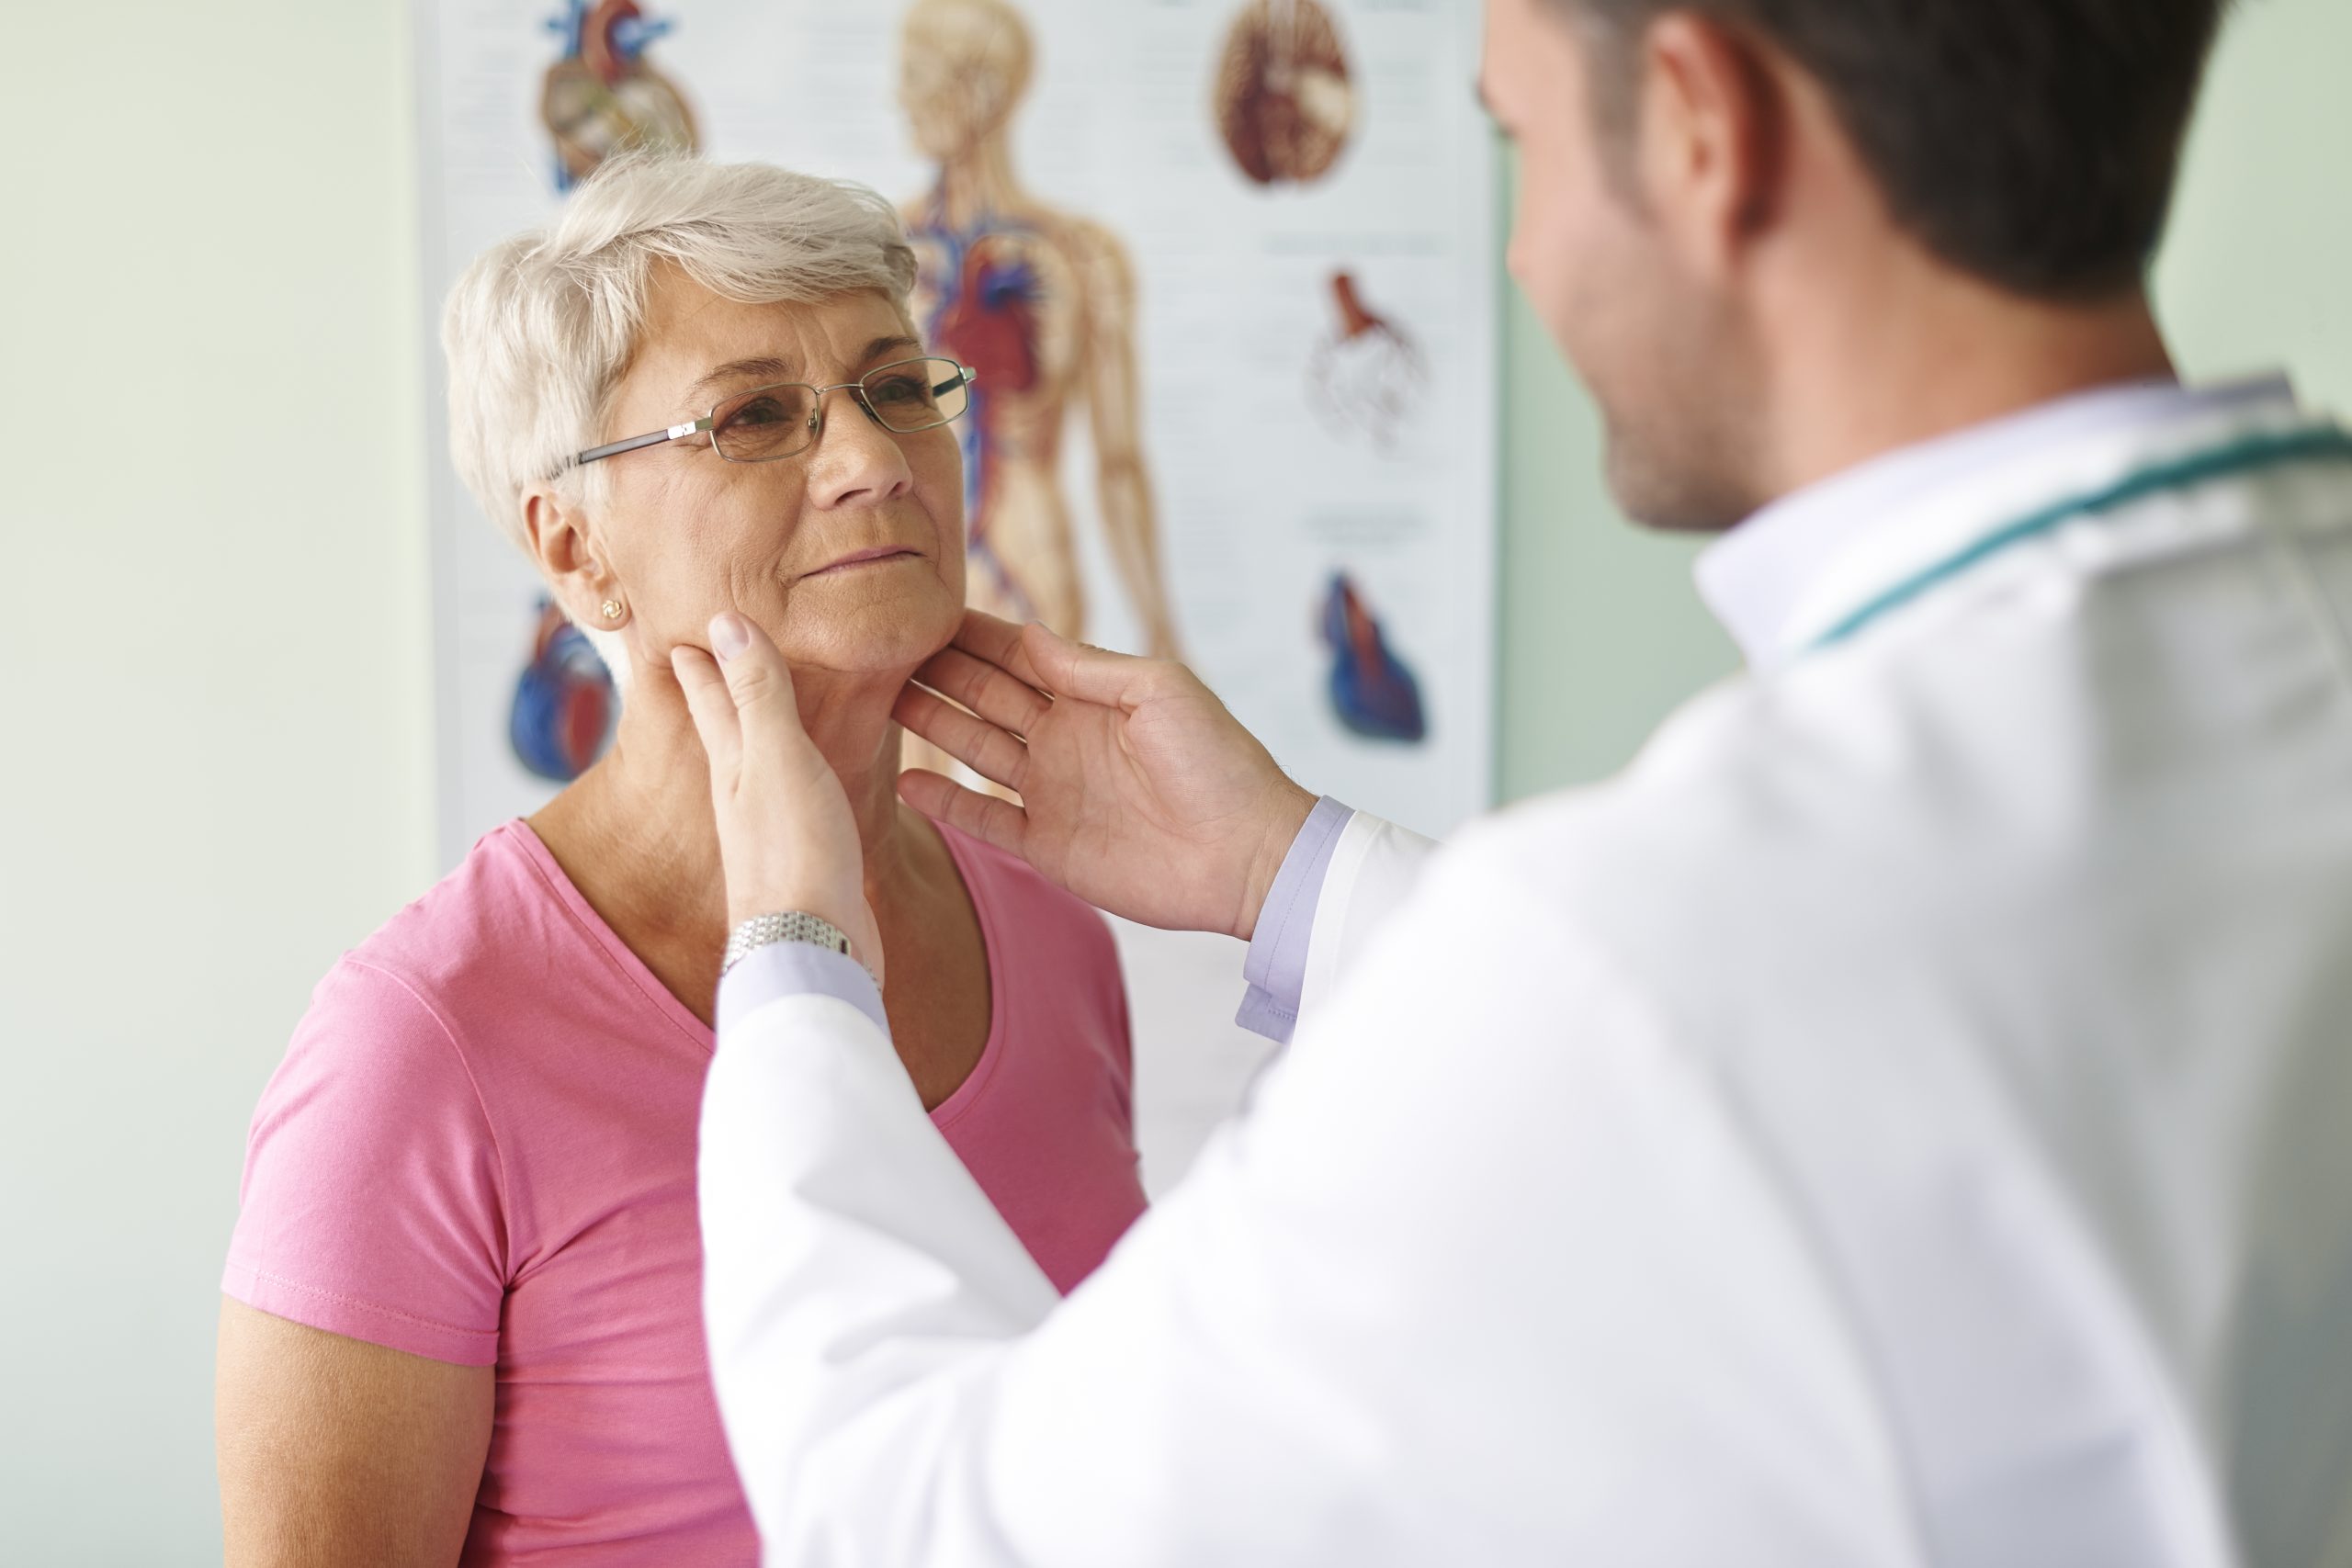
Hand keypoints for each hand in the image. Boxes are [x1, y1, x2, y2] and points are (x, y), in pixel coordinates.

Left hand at [672, 614, 884, 987]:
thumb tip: (726, 623)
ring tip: (761, 702)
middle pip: (726, 728)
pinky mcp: (808, 855)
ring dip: (756, 727)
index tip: (677, 629)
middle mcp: (745, 793)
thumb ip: (759, 693)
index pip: (708, 697)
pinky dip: (798, 768)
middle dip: (714, 690)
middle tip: (701, 653)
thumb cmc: (795, 852)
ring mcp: (774, 827)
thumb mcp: (777, 758)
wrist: (815, 948)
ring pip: (759, 761)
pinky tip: (810, 775)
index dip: (697, 661)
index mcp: (733, 764)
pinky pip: (798, 793)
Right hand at [893, 611, 1316, 941]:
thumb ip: (1088, 667)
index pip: (1017, 654)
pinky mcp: (1048, 845)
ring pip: (974, 749)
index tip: (919, 609)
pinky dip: (944, 801)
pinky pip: (984, 818)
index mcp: (1092, 695)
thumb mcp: (1159, 692)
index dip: (970, 633)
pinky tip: (903, 780)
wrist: (1246, 855)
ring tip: (875, 700)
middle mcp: (1063, 738)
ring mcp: (1052, 792)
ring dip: (929, 725)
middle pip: (984, 696)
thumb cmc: (1218, 763)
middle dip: (935, 670)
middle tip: (877, 646)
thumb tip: (1029, 632)